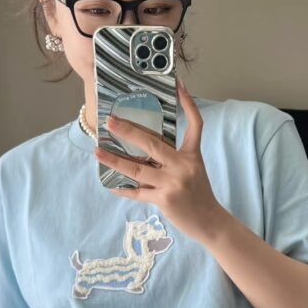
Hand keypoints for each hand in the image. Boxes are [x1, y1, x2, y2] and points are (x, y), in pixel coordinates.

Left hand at [94, 80, 224, 242]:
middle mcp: (183, 165)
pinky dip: (123, 189)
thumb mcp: (193, 171)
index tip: (179, 85)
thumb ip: (173, 159)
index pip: (195, 124)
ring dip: (115, 161)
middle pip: (152, 143)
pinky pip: (138, 192)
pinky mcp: (164, 199)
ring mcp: (173, 182)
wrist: (209, 222)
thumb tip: (145, 149)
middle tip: (110, 121)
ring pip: (137, 169)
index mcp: (192, 155)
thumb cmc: (199, 195)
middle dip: (128, 131)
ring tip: (98, 153)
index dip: (188, 103)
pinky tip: (111, 185)